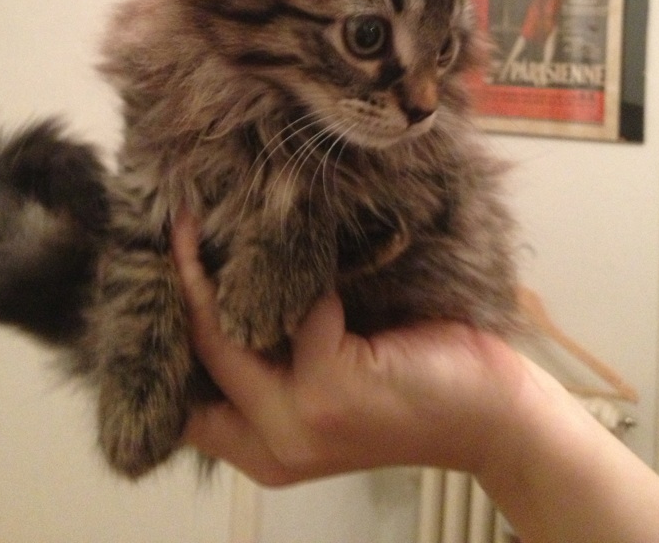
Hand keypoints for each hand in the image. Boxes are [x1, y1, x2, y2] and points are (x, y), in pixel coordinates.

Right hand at [171, 208, 525, 485]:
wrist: (495, 413)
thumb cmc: (418, 383)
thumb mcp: (332, 378)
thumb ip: (280, 351)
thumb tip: (236, 275)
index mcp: (263, 445)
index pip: (186, 397)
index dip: (170, 328)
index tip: (162, 263)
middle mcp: (270, 445)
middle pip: (197, 353)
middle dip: (177, 282)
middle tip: (177, 219)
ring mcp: (296, 422)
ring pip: (224, 333)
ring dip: (212, 266)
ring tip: (205, 214)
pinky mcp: (329, 390)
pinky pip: (293, 308)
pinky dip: (296, 264)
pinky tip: (298, 228)